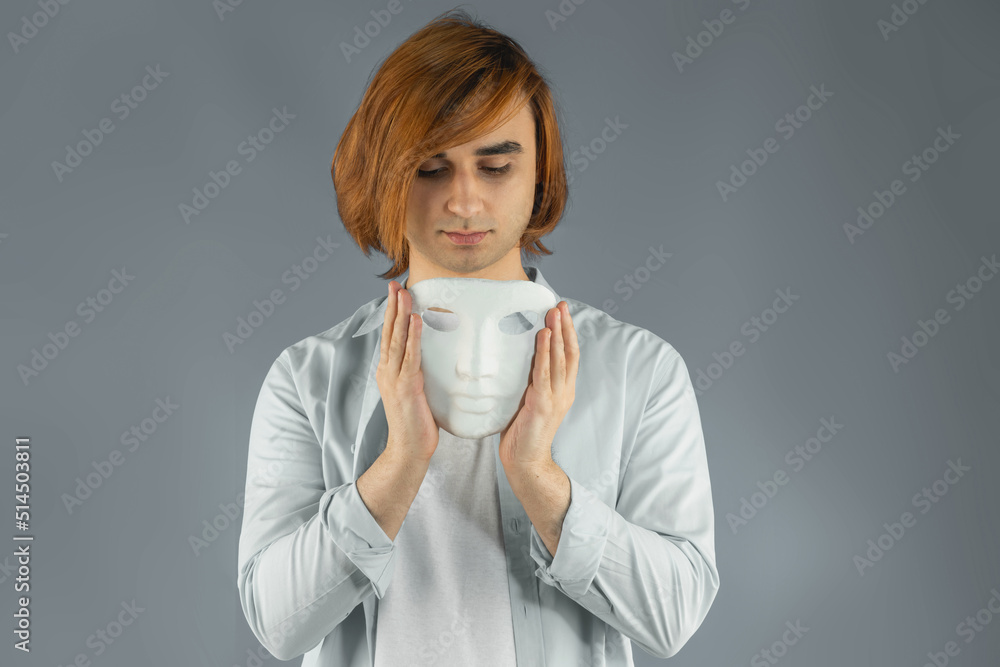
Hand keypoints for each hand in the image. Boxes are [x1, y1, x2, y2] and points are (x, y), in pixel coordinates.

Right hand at [376, 281, 438, 463]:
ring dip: (402, 315)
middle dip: (393, 306)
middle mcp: (387, 371)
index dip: (392, 313)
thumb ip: (417, 372)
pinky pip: (410, 356)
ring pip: (397, 340)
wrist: (409, 449)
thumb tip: (429, 356)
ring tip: (405, 294)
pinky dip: (413, 336)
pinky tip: (417, 320)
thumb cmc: (416, 422)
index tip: (395, 292)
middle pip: (389, 332)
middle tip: (396, 284)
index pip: (389, 335)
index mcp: (388, 371)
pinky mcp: (406, 387)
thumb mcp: (415, 391)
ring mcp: (394, 378)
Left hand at [499, 301, 578, 472]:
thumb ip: (531, 382)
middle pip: (569, 352)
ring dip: (557, 333)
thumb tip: (519, 359)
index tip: (563, 312)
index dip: (568, 333)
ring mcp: (555, 398)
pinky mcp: (542, 404)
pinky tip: (543, 336)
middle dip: (566, 326)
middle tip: (561, 304)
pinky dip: (545, 352)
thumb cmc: (524, 433)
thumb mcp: (529, 400)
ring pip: (560, 359)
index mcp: (563, 391)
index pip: (570, 356)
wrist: (526, 462)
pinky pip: (544, 373)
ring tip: (553, 313)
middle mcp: (564, 392)